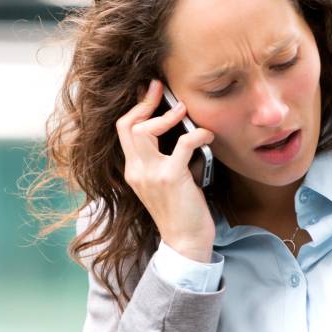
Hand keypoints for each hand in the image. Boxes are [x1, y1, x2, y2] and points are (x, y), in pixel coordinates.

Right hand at [115, 79, 215, 261]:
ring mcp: (152, 174)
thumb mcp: (164, 184)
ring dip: (168, 116)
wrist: (185, 242)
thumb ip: (163, 160)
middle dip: (146, 102)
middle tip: (161, 88)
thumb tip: (179, 133)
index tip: (150, 93)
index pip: (123, 131)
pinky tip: (208, 135)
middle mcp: (137, 171)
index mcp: (133, 171)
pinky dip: (198, 134)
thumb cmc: (181, 213)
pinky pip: (183, 143)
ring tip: (184, 112)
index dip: (136, 109)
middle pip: (128, 125)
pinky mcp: (171, 178)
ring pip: (146, 131)